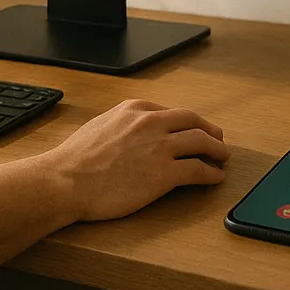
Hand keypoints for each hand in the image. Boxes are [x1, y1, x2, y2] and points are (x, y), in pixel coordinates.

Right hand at [44, 100, 229, 222]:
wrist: (66, 180)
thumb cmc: (75, 159)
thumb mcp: (100, 126)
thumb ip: (122, 123)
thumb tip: (134, 131)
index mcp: (134, 109)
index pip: (172, 111)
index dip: (188, 122)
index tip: (193, 129)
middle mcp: (150, 123)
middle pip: (193, 121)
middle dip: (209, 130)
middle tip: (217, 140)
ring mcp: (159, 147)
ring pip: (202, 142)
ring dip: (218, 150)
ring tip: (223, 157)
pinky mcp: (165, 174)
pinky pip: (199, 170)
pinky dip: (212, 173)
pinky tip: (215, 178)